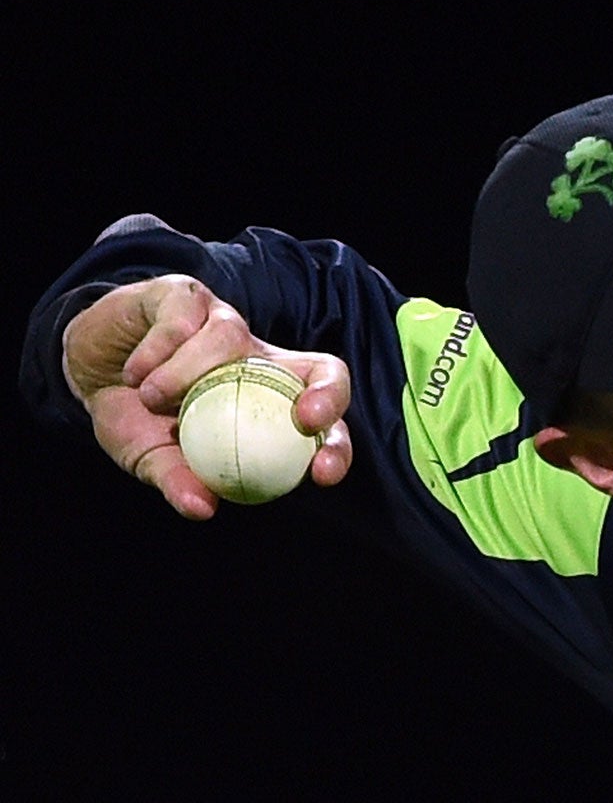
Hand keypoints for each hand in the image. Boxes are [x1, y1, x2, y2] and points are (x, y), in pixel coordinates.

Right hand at [62, 275, 354, 518]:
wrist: (86, 369)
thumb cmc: (133, 416)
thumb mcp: (149, 455)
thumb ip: (178, 479)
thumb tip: (203, 507)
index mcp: (268, 402)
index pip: (325, 422)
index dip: (337, 444)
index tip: (321, 472)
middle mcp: (261, 361)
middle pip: (326, 368)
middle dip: (328, 394)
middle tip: (306, 419)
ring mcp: (228, 323)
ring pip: (232, 338)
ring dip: (187, 374)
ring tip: (150, 399)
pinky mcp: (188, 296)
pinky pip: (183, 321)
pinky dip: (155, 352)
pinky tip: (134, 372)